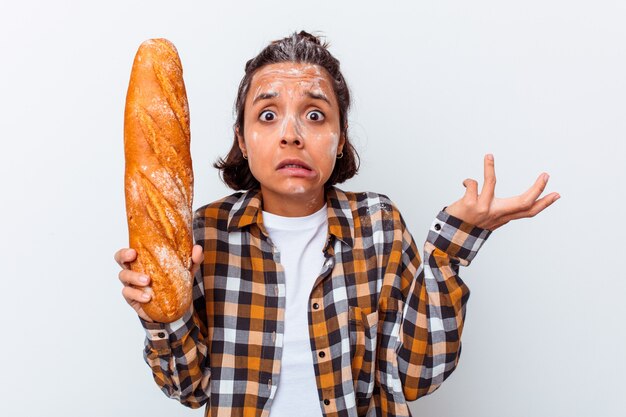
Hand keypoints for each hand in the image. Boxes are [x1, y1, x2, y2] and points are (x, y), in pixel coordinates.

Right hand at [114, 245, 203, 321]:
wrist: (174, 308)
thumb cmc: (175, 283)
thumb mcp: (187, 270)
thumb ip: (193, 259)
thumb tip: (197, 248)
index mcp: (144, 259)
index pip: (130, 250)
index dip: (127, 248)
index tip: (134, 250)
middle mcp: (134, 270)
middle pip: (120, 260)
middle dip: (123, 256)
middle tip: (133, 257)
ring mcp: (132, 284)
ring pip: (124, 276)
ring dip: (134, 277)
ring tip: (147, 280)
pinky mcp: (133, 299)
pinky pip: (129, 294)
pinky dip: (137, 295)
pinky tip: (147, 297)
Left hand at [443, 154, 559, 230]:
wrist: (451, 236)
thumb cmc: (470, 224)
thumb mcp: (489, 220)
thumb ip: (502, 212)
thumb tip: (517, 206)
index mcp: (503, 217)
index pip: (527, 211)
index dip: (543, 203)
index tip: (557, 194)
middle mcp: (495, 214)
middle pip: (522, 202)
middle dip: (537, 189)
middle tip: (546, 175)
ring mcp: (482, 209)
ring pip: (492, 184)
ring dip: (489, 168)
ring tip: (489, 155)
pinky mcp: (469, 204)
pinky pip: (472, 184)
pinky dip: (468, 181)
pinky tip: (465, 183)